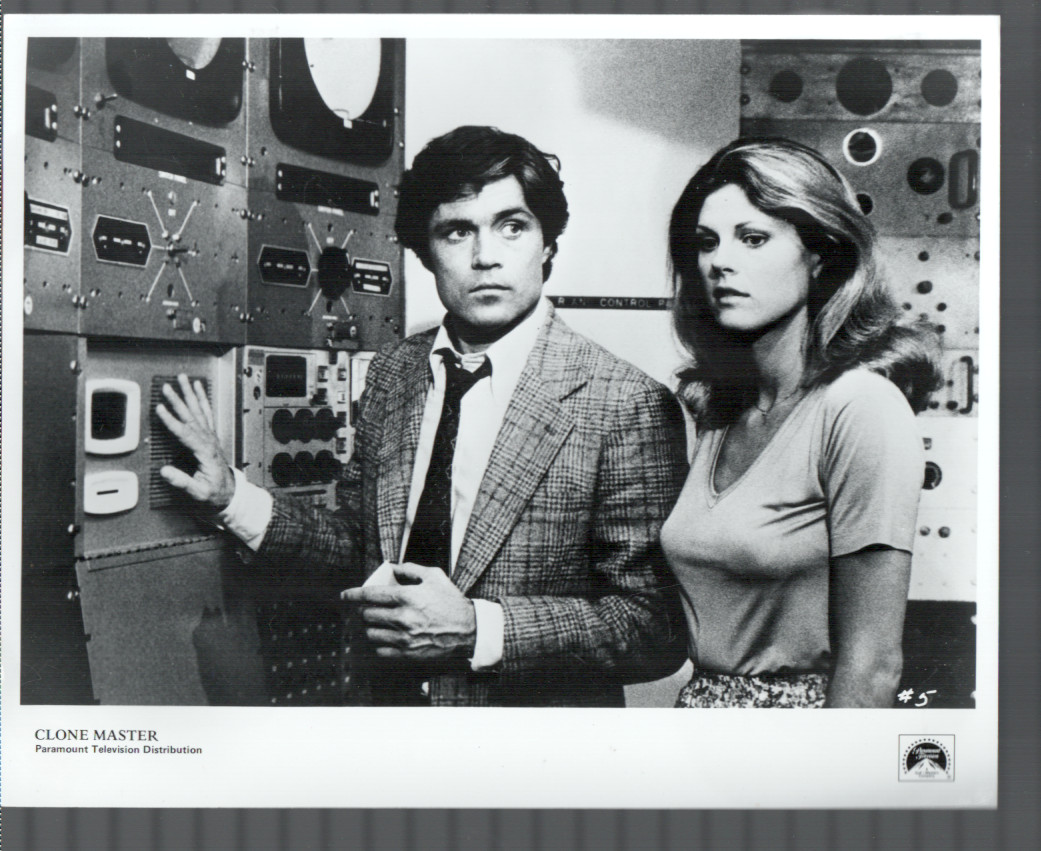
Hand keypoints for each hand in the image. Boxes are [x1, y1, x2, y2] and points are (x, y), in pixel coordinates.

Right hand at [155, 374, 235, 510]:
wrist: (228, 490)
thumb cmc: (213, 491)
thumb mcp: (198, 491)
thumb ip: (182, 481)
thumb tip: (165, 472)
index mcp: (205, 451)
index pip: (185, 433)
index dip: (171, 420)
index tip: (160, 409)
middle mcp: (208, 440)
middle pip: (191, 416)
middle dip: (178, 400)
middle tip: (167, 387)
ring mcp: (210, 435)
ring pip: (199, 410)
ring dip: (189, 393)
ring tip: (182, 379)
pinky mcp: (210, 434)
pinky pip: (206, 412)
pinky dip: (202, 398)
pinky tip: (197, 387)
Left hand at [342, 563, 476, 661]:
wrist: (468, 629)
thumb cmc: (451, 601)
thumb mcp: (434, 576)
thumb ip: (411, 569)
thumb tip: (393, 568)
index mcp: (407, 596)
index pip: (370, 595)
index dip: (353, 594)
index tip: (345, 595)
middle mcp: (402, 617)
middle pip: (367, 615)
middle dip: (364, 611)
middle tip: (368, 609)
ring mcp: (404, 637)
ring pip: (371, 633)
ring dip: (371, 627)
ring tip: (377, 623)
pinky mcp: (407, 652)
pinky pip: (381, 650)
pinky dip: (380, 643)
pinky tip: (387, 637)